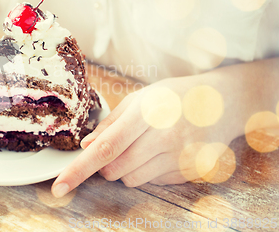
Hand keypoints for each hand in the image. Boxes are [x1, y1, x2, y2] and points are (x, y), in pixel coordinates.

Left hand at [51, 73, 248, 197]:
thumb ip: (112, 122)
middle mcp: (164, 137)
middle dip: (104, 165)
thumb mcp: (141, 97)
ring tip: (144, 146)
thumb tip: (86, 146)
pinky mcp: (190, 172)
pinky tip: (162, 151)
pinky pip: (153, 182)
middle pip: (115, 169)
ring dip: (126, 169)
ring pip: (132, 180)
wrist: (223, 102)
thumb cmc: (174, 96)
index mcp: (147, 113)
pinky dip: (148, 171)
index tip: (59, 186)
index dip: (79, 169)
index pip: (106, 148)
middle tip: (117, 147)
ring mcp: (180, 157)